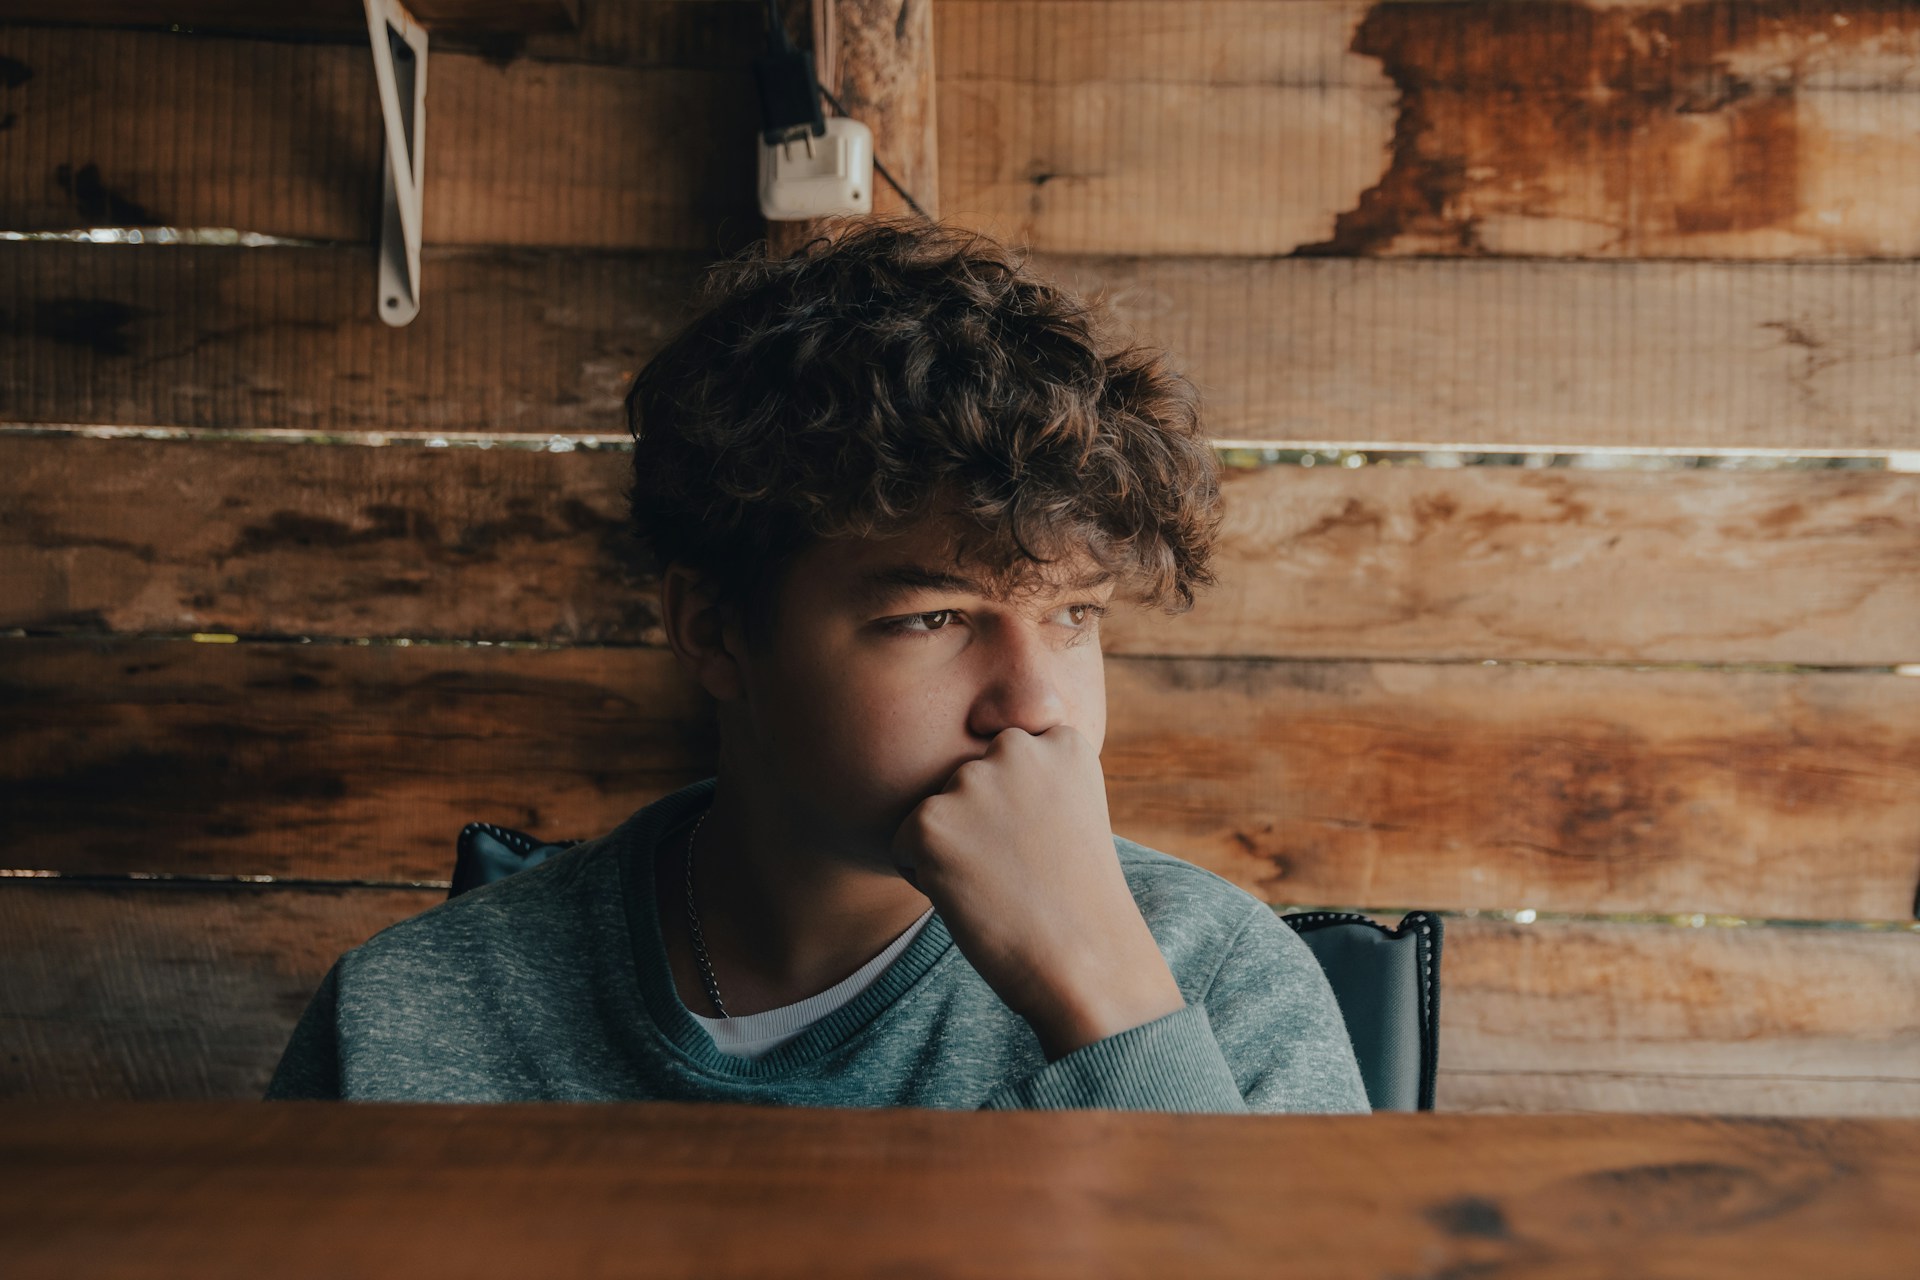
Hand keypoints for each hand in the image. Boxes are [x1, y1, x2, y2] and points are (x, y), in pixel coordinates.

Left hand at [890, 726, 1185, 1059]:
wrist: (1086, 961)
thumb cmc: (1077, 898)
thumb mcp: (1074, 812)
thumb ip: (1033, 776)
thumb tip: (971, 763)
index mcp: (1062, 742)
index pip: (1008, 758)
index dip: (1021, 810)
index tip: (1050, 845)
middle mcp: (1016, 748)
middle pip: (968, 780)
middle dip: (980, 821)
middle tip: (1023, 870)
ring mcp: (971, 782)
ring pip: (936, 811)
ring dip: (953, 848)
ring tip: (1001, 885)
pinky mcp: (930, 821)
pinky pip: (904, 844)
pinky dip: (925, 876)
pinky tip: (972, 899)